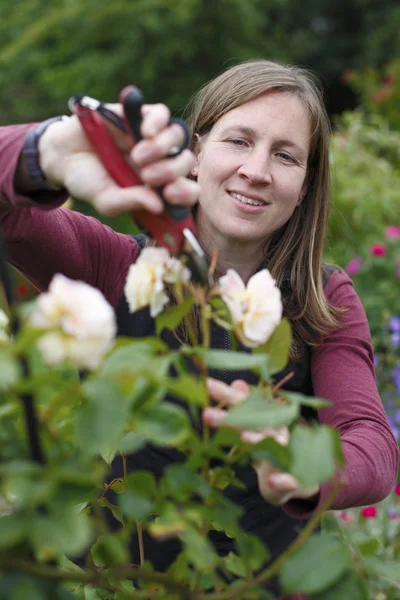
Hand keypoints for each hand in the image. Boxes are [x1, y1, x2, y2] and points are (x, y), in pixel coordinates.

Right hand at [38, 101, 198, 215]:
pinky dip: (158, 122)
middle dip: (170, 171)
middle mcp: (160, 161)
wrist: (61, 155)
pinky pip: (162, 113)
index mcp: (158, 187)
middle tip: (147, 176)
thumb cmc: (87, 181)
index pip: (187, 190)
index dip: (186, 192)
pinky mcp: (138, 115)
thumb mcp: (106, 199)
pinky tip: (144, 132)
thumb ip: (131, 202)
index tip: (169, 195)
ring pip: (178, 135)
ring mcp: (151, 137)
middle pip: (185, 161)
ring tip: (138, 156)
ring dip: (162, 148)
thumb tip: (159, 206)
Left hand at [203, 378, 319, 504]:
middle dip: (232, 417)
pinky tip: (275, 480)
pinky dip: (285, 479)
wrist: (297, 476)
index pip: (243, 404)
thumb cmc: (270, 451)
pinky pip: (291, 479)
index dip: (225, 394)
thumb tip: (237, 382)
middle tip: (207, 414)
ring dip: (259, 439)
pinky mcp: (295, 478)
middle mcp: (276, 432)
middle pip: (253, 420)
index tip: (207, 384)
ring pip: (274, 442)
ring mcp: (287, 454)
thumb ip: (244, 410)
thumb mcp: (255, 432)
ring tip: (245, 439)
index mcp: (262, 421)